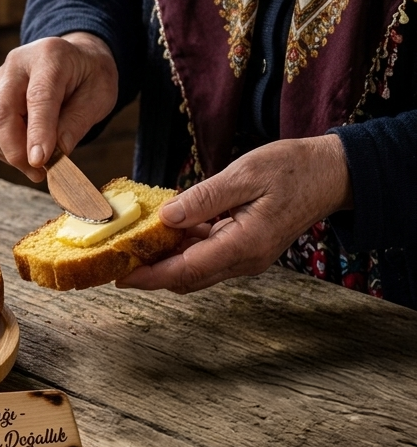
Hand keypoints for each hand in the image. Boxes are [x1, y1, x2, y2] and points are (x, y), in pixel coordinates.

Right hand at [0, 33, 118, 181]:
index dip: (37, 131)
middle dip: (15, 149)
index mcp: (49, 56)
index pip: (38, 97)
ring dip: (10, 153)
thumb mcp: (99, 95)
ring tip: (38, 165)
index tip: (39, 161)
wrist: (76, 56)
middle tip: (38, 172)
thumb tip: (55, 155)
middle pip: (0, 110)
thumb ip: (77, 123)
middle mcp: (17, 65)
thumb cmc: (90, 75)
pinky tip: (27, 152)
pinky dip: (5, 149)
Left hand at [118, 135, 353, 294]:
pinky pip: (206, 254)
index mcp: (245, 244)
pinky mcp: (244, 247)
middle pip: (187, 276)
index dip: (151, 275)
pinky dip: (183, 246)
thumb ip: (204, 198)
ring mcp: (246, 256)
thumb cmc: (292, 169)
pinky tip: (166, 227)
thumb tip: (166, 217)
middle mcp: (245, 258)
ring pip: (195, 268)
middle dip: (150, 272)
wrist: (331, 173)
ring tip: (132, 243)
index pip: (187, 269)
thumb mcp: (244, 175)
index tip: (120, 275)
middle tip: (115, 259)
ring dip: (165, 259)